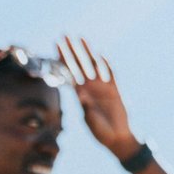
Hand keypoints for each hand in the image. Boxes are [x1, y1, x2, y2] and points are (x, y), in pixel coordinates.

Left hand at [57, 36, 138, 158]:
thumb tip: (80, 95)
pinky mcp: (114, 89)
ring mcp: (101, 87)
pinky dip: (105, 64)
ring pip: (92, 65)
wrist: (117, 138)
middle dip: (71, 50)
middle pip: (78, 65)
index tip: (56, 46)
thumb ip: (87, 108)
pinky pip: (108, 73)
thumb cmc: (101, 132)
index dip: (62, 59)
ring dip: (86, 52)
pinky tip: (99, 54)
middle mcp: (88, 88)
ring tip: (80, 38)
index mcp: (79, 95)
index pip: (68, 73)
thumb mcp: (91, 121)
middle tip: (64, 35)